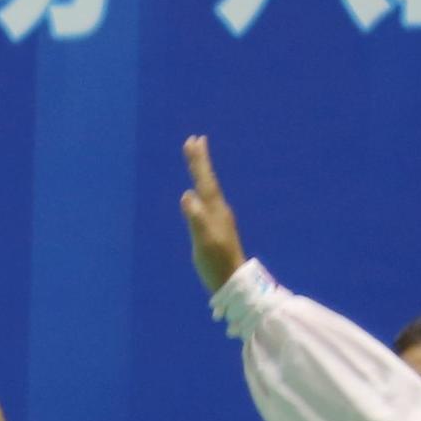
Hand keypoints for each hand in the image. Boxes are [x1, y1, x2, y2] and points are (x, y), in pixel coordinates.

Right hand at [179, 137, 244, 293]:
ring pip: (208, 188)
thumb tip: (187, 195)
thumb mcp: (203, 242)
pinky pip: (207, 199)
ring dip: (202, 172)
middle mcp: (219, 210)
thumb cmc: (216, 263)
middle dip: (200, 161)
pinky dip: (202, 188)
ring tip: (197, 159)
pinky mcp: (217, 226)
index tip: (193, 141)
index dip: (198, 162)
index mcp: (214, 210)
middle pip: (208, 180)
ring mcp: (219, 218)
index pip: (204, 180)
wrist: (233, 280)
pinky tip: (200, 193)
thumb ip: (195, 218)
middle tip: (195, 140)